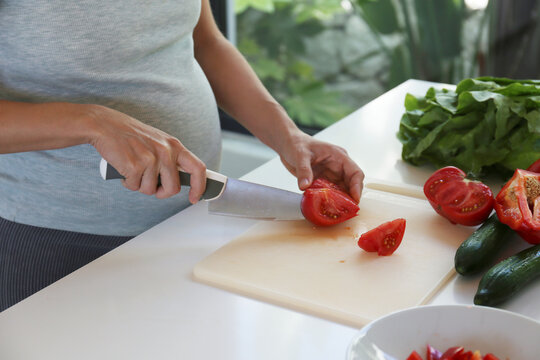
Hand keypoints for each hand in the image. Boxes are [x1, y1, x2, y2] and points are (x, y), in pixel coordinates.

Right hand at [86, 105, 205, 201]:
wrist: (104, 125)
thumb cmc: (130, 135)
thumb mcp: (158, 141)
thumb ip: (170, 158)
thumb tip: (178, 180)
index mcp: (174, 145)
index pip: (198, 168)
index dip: (199, 186)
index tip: (195, 197)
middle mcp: (166, 152)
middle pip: (173, 188)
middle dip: (162, 193)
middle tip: (152, 186)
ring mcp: (151, 159)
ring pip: (151, 190)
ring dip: (140, 185)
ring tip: (133, 168)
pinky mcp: (135, 166)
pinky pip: (134, 187)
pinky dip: (127, 182)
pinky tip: (123, 168)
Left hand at [279, 132, 363, 202]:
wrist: (288, 144)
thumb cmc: (297, 144)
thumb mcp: (300, 155)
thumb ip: (304, 170)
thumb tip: (304, 186)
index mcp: (339, 156)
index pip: (355, 172)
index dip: (357, 186)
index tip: (355, 199)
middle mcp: (338, 166)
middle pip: (351, 184)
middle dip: (350, 197)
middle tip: (346, 210)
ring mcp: (331, 174)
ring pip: (342, 190)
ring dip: (341, 201)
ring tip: (337, 212)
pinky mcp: (323, 181)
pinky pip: (331, 193)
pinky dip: (330, 201)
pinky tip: (326, 208)